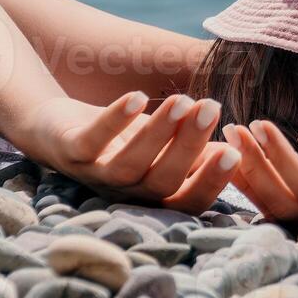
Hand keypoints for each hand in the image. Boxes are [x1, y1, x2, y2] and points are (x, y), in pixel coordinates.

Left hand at [27, 92, 239, 211]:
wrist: (57, 130)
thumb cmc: (123, 141)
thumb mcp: (164, 148)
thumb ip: (197, 152)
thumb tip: (240, 150)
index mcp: (155, 194)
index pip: (189, 199)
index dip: (212, 181)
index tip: (236, 153)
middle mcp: (127, 192)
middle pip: (162, 180)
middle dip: (189, 146)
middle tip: (213, 109)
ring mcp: (96, 174)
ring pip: (130, 163)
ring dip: (158, 132)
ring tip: (184, 100)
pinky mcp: (70, 151)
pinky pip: (91, 141)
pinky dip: (114, 120)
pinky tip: (136, 98)